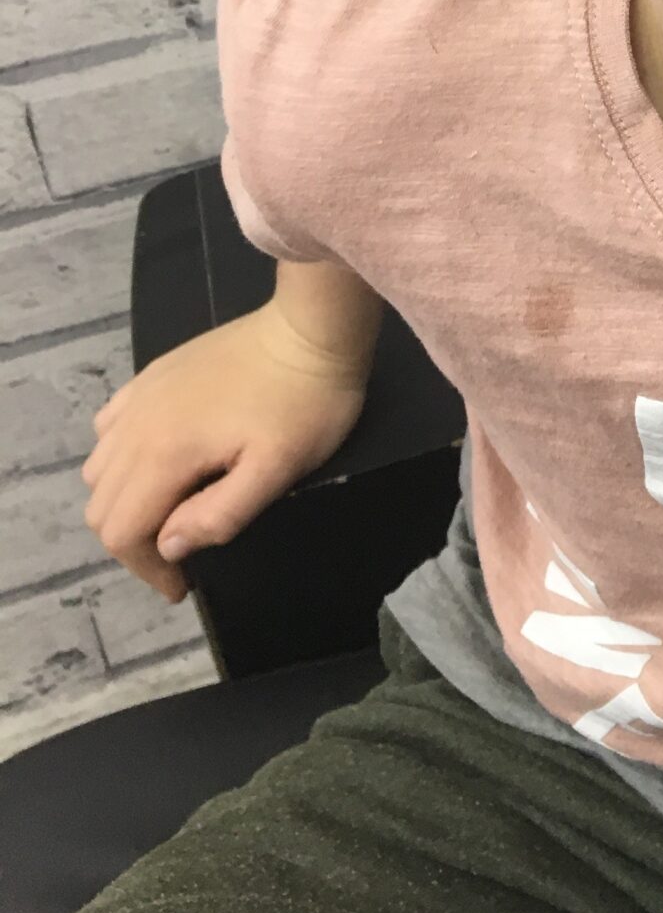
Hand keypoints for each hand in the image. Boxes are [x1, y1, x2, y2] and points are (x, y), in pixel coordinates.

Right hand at [81, 303, 371, 605]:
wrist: (312, 327)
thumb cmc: (305, 403)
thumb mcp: (276, 471)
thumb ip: (218, 515)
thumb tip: (170, 545)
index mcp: (163, 453)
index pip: (121, 532)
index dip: (146, 570)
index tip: (184, 585)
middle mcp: (136, 424)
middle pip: (102, 505)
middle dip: (134, 543)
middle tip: (180, 554)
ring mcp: (141, 394)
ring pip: (100, 467)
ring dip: (125, 501)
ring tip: (171, 511)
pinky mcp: (154, 373)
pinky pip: (110, 426)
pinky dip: (121, 456)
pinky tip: (159, 459)